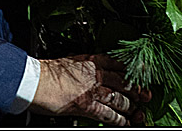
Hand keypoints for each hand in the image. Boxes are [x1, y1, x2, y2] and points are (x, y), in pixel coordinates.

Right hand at [29, 54, 150, 125]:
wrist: (34, 80)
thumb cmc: (47, 71)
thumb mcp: (70, 60)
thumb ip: (83, 62)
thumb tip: (88, 64)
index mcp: (91, 60)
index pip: (118, 63)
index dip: (133, 68)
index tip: (144, 71)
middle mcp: (95, 74)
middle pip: (123, 81)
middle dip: (137, 89)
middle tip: (147, 95)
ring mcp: (93, 90)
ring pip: (119, 98)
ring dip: (131, 106)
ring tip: (138, 110)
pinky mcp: (87, 106)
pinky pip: (108, 114)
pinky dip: (119, 119)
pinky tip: (125, 122)